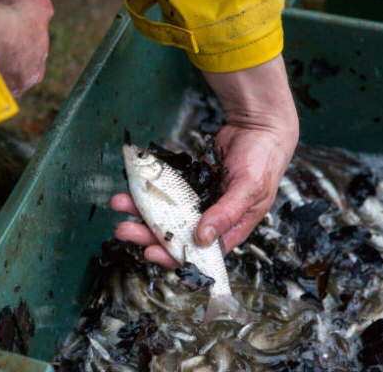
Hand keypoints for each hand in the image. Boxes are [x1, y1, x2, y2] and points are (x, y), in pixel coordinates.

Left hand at [111, 55, 298, 267]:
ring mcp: (197, 200)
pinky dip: (150, 189)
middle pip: (175, 234)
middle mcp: (211, 218)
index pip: (198, 253)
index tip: (150, 251)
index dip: (173, 255)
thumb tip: (202, 238)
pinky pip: (165, 190)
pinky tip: (132, 187)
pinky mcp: (188, 183)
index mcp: (229, 229)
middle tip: (123, 228)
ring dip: (142, 210)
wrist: (258, 126)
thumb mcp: (250, 188)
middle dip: (147, 233)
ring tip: (120, 203)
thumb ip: (227, 213)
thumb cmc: (263, 159)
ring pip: (165, 212)